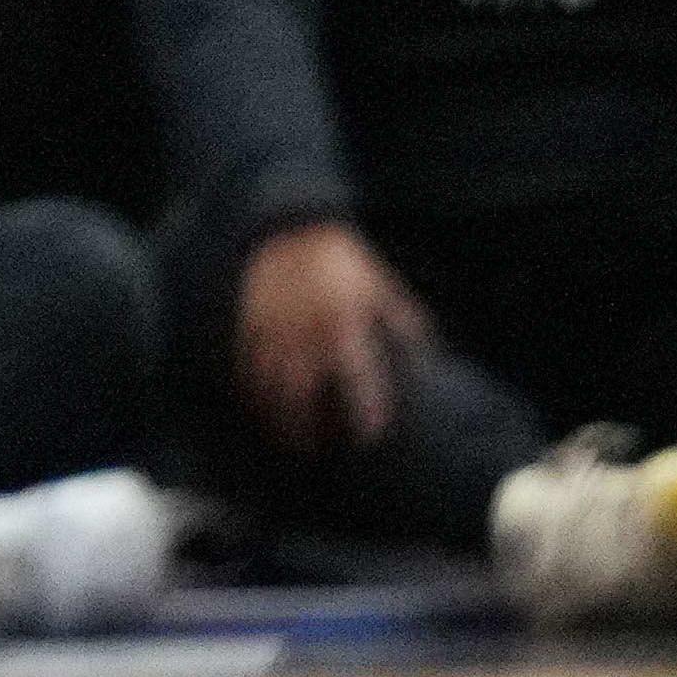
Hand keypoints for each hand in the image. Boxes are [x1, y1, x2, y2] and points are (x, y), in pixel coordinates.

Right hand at [237, 221, 429, 451]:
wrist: (291, 226)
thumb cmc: (343, 261)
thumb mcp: (380, 286)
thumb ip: (403, 321)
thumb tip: (430, 354)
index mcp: (343, 322)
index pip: (357, 378)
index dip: (365, 410)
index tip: (369, 436)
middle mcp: (305, 329)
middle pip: (301, 393)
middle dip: (305, 426)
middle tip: (313, 450)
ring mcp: (272, 326)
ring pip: (268, 383)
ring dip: (275, 415)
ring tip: (284, 437)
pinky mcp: (248, 320)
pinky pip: (246, 363)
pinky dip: (250, 389)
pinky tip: (257, 406)